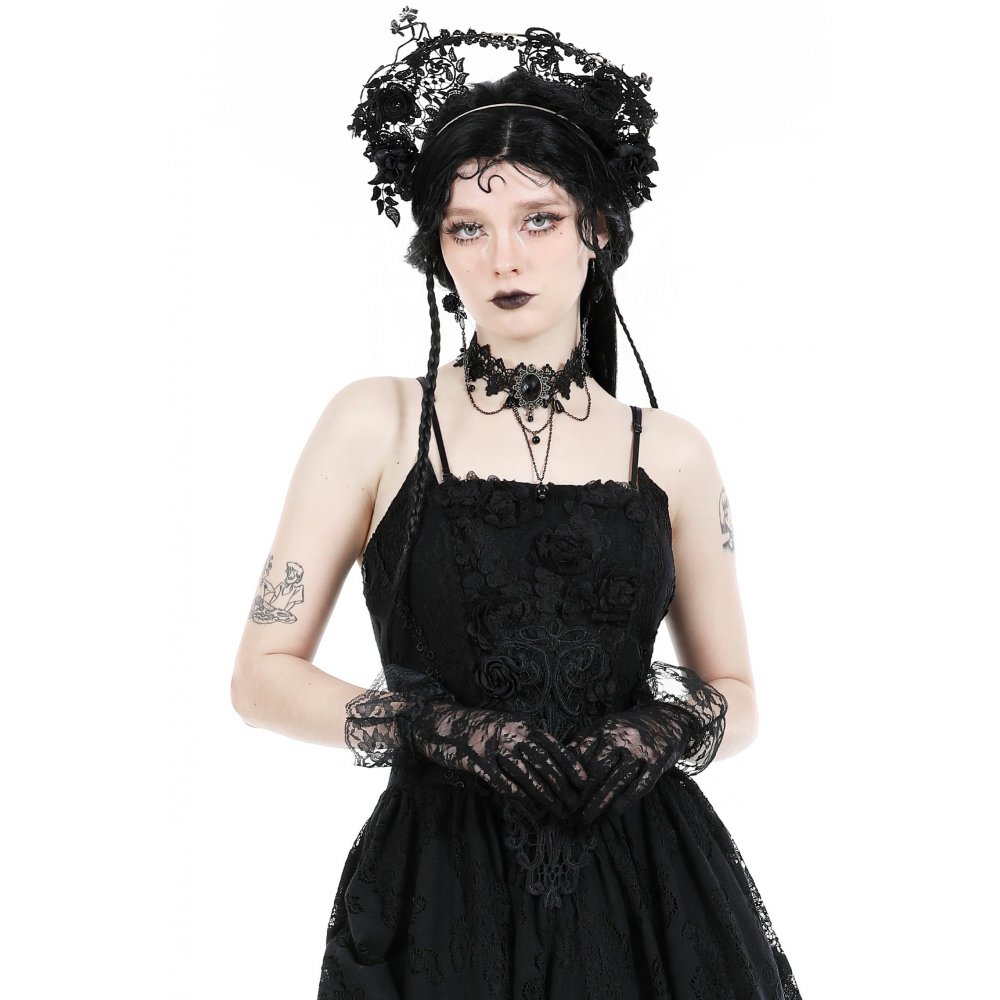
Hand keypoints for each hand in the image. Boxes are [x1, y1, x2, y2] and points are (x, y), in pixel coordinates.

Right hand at [406, 702, 590, 818]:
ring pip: (526, 775)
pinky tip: (530, 807)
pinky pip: (503, 782)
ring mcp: (494, 747)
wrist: (446, 724)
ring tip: (555, 810)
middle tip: (572, 804)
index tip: (583, 781)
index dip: (570, 764)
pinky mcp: (478, 761)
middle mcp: (511, 734)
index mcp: (522, 725)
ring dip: (544, 796)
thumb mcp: (508, 727)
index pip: (553, 745)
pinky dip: (519, 796)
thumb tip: (555, 761)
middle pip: (543, 763)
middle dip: (561, 786)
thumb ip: (528, 740)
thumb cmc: (481, 729)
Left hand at [564, 703, 700, 824]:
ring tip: (588, 817)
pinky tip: (614, 812)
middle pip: (598, 770)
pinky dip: (626, 801)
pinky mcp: (657, 763)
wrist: (668, 718)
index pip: (583, 754)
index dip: (571, 776)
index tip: (562, 792)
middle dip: (583, 793)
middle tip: (571, 810)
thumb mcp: (607, 725)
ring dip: (600, 802)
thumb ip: (586, 739)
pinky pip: (640, 786)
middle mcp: (623, 738)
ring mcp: (640, 751)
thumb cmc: (630, 726)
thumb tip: (562, 757)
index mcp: (606, 728)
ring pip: (617, 780)